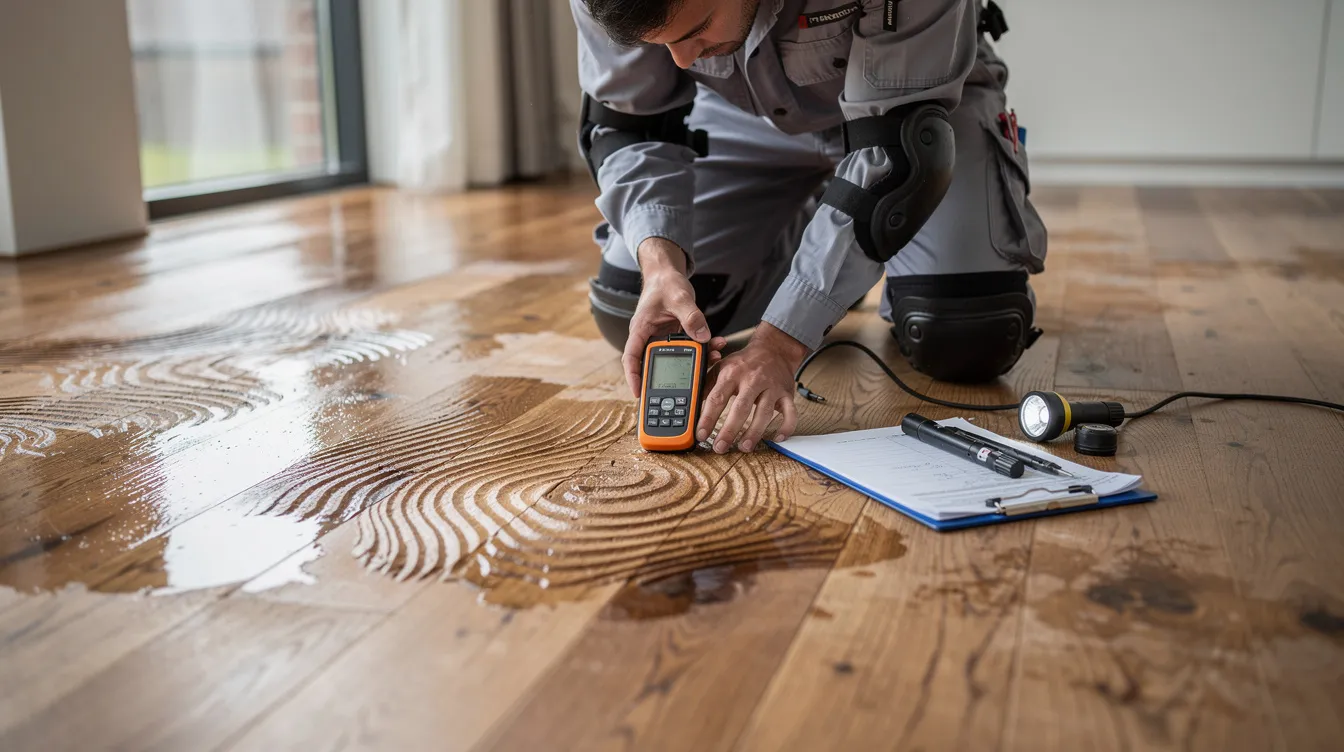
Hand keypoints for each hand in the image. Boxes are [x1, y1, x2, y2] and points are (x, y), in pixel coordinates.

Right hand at [623, 238, 726, 397]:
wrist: (669, 274)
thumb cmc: (666, 283)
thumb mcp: (679, 297)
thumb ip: (691, 317)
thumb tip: (704, 337)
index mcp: (640, 329)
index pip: (632, 356)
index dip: (633, 376)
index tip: (638, 393)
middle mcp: (649, 337)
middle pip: (655, 364)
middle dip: (672, 377)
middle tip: (687, 390)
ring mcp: (663, 339)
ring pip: (675, 358)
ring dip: (694, 362)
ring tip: (713, 359)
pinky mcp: (675, 337)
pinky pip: (688, 349)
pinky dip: (701, 350)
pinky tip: (716, 347)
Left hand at [696, 323, 808, 452]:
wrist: (774, 349)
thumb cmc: (744, 363)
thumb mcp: (722, 367)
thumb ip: (707, 385)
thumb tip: (692, 407)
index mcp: (732, 373)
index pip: (717, 398)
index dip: (707, 418)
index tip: (701, 435)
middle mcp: (752, 379)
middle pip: (740, 408)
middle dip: (729, 430)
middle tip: (719, 447)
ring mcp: (772, 387)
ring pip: (764, 412)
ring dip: (754, 432)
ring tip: (744, 448)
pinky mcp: (787, 393)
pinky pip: (790, 412)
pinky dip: (787, 427)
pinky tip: (778, 438)